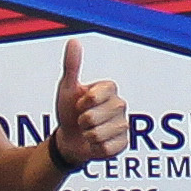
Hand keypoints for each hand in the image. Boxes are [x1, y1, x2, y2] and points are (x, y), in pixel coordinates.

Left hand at [46, 38, 129, 167]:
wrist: (68, 139)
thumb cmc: (68, 111)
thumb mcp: (67, 88)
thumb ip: (72, 65)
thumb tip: (74, 41)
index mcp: (109, 89)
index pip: (97, 95)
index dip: (83, 102)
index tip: (79, 104)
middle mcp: (120, 105)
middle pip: (96, 116)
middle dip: (82, 121)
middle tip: (82, 120)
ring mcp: (123, 125)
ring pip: (101, 134)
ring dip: (88, 136)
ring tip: (87, 132)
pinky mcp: (123, 143)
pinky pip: (107, 148)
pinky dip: (95, 148)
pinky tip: (95, 144)